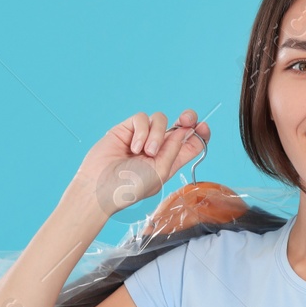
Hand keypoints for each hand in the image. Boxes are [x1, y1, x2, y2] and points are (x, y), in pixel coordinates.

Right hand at [68, 109, 211, 218]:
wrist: (101, 187)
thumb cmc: (130, 187)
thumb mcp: (160, 172)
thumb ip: (174, 151)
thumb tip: (184, 131)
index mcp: (169, 161)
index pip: (189, 143)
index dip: (199, 133)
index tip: (204, 127)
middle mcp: (157, 148)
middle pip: (178, 125)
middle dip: (186, 119)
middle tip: (187, 119)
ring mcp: (142, 137)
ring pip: (159, 120)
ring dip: (157, 134)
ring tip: (146, 152)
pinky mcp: (126, 129)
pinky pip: (141, 119)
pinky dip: (141, 131)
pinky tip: (134, 146)